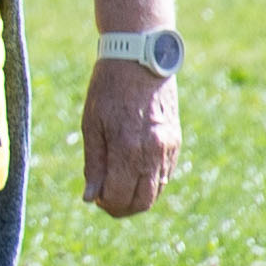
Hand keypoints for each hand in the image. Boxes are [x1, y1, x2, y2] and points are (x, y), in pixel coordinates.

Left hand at [83, 54, 181, 219]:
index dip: (106, 204)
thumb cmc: (109, 88)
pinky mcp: (176, 141)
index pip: (120, 198)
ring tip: (117, 185)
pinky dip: (149, 181)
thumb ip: (94, 164)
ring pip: (157, 192)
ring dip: (137, 197)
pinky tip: (132, 171)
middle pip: (142, 202)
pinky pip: (165, 175)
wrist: (140, 58)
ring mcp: (168, 148)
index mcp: (128, 149)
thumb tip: (90, 198)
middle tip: (105, 199)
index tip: (94, 198)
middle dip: (122, 208)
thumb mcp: (92, 125)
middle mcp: (153, 153)